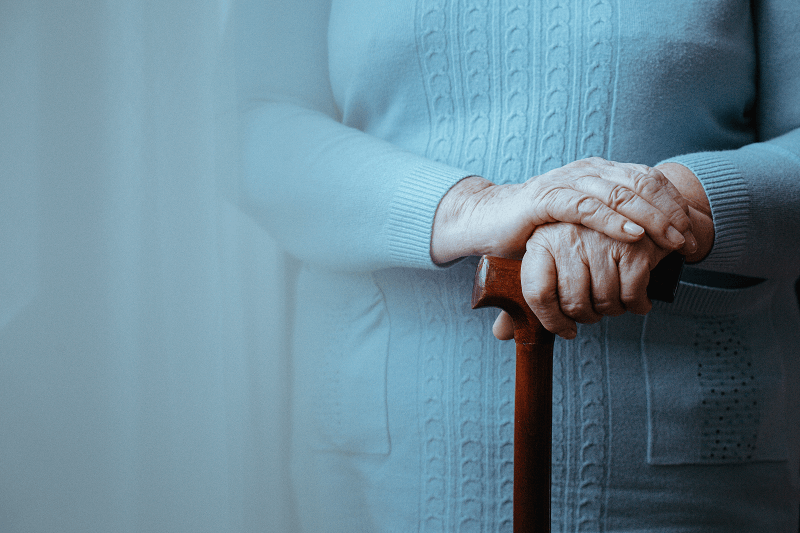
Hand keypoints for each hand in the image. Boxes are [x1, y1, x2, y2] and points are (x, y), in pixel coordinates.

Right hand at [431, 157, 695, 263]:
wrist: (488, 220)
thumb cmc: (539, 226)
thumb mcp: (583, 222)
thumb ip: (614, 221)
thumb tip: (655, 242)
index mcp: (599, 172)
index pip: (649, 178)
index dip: (675, 202)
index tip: (693, 230)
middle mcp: (586, 171)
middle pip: (640, 184)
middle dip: (670, 212)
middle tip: (687, 239)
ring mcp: (565, 182)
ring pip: (619, 193)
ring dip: (650, 218)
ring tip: (670, 240)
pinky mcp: (545, 199)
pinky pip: (585, 207)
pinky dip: (612, 220)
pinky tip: (632, 235)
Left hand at [494, 223, 670, 339]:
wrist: (635, 208)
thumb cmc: (587, 243)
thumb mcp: (552, 259)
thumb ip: (529, 297)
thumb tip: (501, 334)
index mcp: (540, 241)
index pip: (537, 293)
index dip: (551, 321)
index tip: (565, 330)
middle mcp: (566, 236)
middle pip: (573, 303)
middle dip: (586, 317)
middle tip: (593, 312)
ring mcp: (600, 239)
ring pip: (604, 302)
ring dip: (613, 311)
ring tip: (614, 301)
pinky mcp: (634, 246)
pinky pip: (631, 294)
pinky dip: (636, 305)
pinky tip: (636, 300)